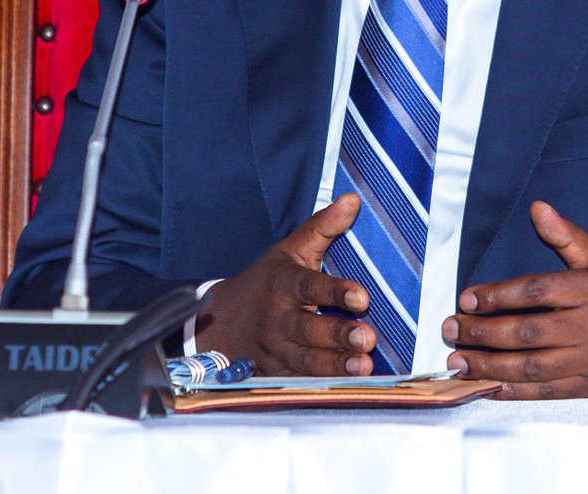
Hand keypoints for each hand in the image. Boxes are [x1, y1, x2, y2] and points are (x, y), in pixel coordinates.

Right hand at [193, 193, 378, 375]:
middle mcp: (277, 319)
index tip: (362, 297)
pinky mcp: (276, 373)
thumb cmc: (267, 280)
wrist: (220, 320)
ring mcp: (274, 350)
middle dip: (337, 335)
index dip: (335, 292)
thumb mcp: (289, 249)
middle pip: (306, 329)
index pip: (310, 286)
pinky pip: (298, 382)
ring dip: (334, 366)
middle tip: (367, 338)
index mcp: (283, 284)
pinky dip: (320, 386)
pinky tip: (347, 386)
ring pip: (304, 360)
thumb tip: (353, 200)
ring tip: (363, 366)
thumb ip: (322, 227)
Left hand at [442, 200, 587, 398]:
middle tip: (450, 328)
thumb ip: (567, 236)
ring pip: (532, 367)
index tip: (467, 299)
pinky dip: (513, 392)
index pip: (537, 291)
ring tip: (457, 359)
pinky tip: (486, 385)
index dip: (497, 295)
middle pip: (528, 331)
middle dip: (483, 332)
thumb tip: (537, 207)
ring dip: (489, 365)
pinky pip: (546, 392)